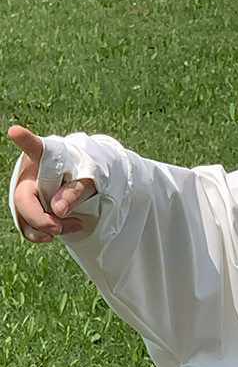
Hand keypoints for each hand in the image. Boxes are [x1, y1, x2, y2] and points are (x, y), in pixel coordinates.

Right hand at [8, 125, 95, 241]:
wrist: (86, 183)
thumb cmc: (88, 175)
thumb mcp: (92, 180)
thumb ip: (77, 191)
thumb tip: (57, 210)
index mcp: (47, 158)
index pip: (36, 148)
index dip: (26, 140)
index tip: (16, 131)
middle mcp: (30, 174)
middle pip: (23, 198)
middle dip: (42, 219)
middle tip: (61, 227)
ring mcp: (26, 191)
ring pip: (24, 215)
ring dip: (45, 227)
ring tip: (73, 225)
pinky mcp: (28, 207)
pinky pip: (26, 225)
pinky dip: (38, 234)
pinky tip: (52, 235)